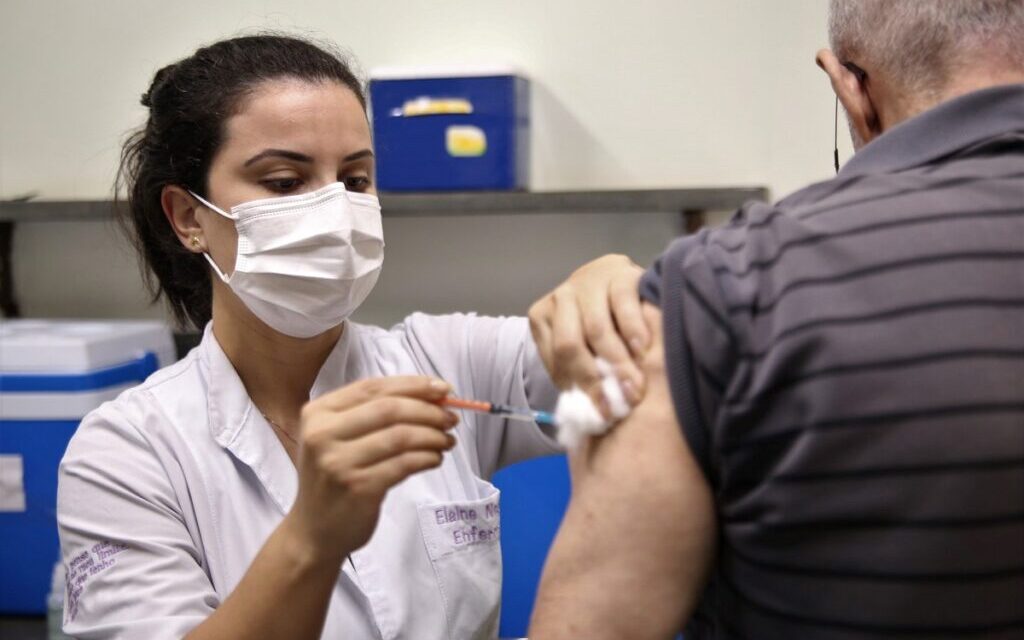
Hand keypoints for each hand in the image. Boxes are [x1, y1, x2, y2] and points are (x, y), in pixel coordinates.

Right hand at [285, 376, 457, 560]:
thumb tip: (434, 397)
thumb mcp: (339, 438)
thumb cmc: (335, 479)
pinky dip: (427, 458)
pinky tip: (435, 459)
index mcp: (318, 413)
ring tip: (447, 441)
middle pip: (389, 409)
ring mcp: (339, 462)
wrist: (314, 531)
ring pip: (401, 436)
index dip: (413, 385)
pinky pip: (404, 464)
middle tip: (451, 419)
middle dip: (428, 411)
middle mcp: (322, 434)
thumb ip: (375, 414)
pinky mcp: (358, 488)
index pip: (373, 387)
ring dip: (432, 436)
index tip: (445, 388)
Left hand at [529, 254, 649, 409]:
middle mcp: (561, 296)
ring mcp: (589, 281)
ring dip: (618, 363)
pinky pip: (623, 305)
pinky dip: (633, 331)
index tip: (603, 413)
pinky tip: (643, 350)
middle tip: (621, 403)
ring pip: (597, 329)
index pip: (556, 359)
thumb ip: (579, 378)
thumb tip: (587, 419)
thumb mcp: (584, 350)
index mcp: (543, 316)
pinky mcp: (619, 272)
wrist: (625, 284)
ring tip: (636, 386)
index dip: (580, 389)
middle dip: (596, 379)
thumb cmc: (601, 327)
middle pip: (570, 345)